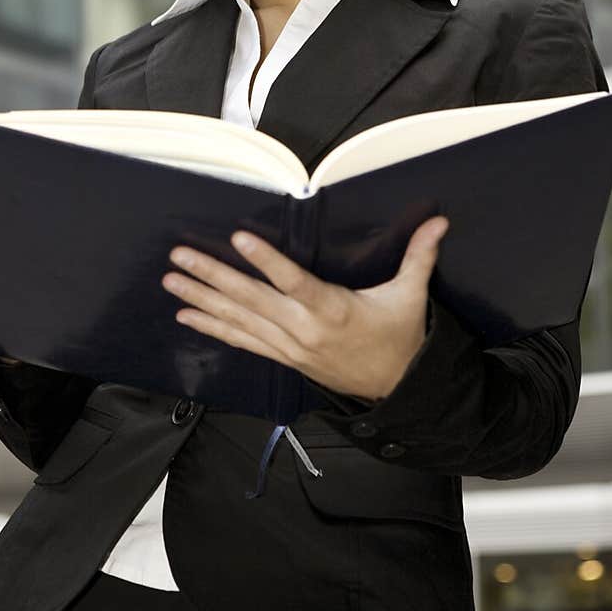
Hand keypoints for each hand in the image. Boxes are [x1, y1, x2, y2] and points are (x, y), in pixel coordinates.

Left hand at [161, 216, 449, 401]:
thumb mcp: (410, 296)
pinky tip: (187, 313)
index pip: (294, 281)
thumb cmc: (400, 339)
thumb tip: (439, 221)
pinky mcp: (282, 357)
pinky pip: (241, 341)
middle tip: (181, 256)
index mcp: (334, 310)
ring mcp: (289, 346)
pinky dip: (212, 327)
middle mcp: (304, 330)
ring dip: (202, 298)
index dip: (267, 261)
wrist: (396, 390)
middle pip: (251, 300)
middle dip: (212, 275)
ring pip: (238, 320)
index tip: (240, 238)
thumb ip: (419, 255)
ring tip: (172, 280)